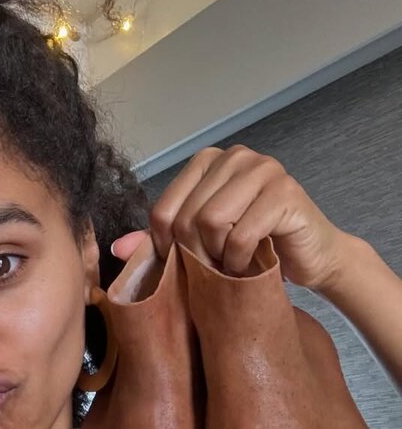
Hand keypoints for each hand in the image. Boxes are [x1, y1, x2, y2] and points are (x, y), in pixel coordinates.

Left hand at [111, 145, 345, 289]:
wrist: (310, 257)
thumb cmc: (252, 249)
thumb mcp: (200, 244)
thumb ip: (161, 242)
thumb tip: (117, 248)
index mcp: (208, 162)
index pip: (163, 209)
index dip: (166, 246)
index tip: (183, 265)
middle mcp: (235, 157)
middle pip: (186, 217)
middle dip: (194, 255)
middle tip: (211, 271)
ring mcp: (263, 169)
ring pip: (211, 221)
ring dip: (217, 257)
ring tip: (229, 267)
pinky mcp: (286, 192)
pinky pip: (242, 234)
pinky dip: (240, 260)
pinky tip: (248, 266)